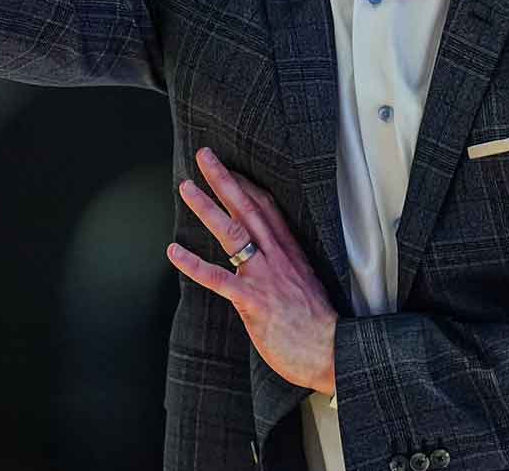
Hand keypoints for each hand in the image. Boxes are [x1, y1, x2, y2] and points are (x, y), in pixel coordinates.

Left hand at [168, 148, 337, 394]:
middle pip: (248, 209)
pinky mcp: (253, 301)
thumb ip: (287, 270)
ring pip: (232, 233)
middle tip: (204, 156)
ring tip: (186, 187)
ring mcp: (264, 277)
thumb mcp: (307, 286)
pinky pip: (218, 279)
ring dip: (207, 207)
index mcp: (291, 253)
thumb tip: (271, 264)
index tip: (231, 166)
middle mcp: (277, 258)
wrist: (334, 351)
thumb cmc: (320, 326)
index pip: (267, 208)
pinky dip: (193, 264)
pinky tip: (174, 251)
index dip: (246, 185)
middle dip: (225, 180)